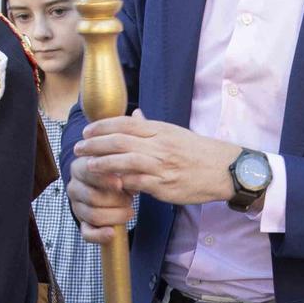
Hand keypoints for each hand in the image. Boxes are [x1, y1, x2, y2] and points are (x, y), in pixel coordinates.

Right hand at [67, 160, 133, 246]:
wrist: (110, 187)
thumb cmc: (116, 174)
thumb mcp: (118, 166)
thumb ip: (123, 170)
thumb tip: (133, 181)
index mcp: (79, 168)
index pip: (87, 173)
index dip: (104, 180)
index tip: (120, 184)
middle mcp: (73, 187)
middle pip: (92, 197)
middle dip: (116, 201)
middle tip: (130, 199)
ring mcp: (76, 207)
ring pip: (93, 215)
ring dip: (115, 216)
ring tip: (128, 211)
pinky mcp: (82, 223)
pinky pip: (87, 233)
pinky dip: (100, 235)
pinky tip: (111, 233)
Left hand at [74, 112, 238, 207]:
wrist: (224, 170)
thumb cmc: (199, 152)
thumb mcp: (175, 133)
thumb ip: (151, 127)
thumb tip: (134, 116)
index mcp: (161, 130)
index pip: (125, 123)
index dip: (102, 126)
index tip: (87, 131)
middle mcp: (160, 145)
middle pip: (119, 141)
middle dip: (95, 144)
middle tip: (79, 148)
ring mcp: (162, 166)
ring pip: (124, 161)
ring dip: (102, 164)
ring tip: (87, 166)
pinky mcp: (164, 186)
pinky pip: (137, 183)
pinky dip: (121, 183)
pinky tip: (109, 185)